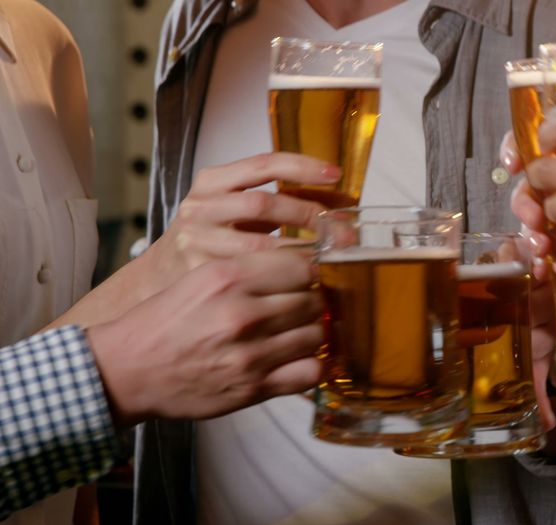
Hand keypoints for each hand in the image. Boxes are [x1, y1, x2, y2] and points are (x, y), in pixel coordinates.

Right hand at [87, 249, 323, 426]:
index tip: (303, 279)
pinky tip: (297, 360)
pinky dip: (311, 365)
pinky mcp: (254, 387)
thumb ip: (251, 271)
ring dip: (312, 334)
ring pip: (316, 334)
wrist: (127, 370)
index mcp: (227, 277)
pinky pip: (310, 372)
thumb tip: (306, 269)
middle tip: (299, 308)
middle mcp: (242, 313)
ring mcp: (251, 353)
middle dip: (312, 302)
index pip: (302, 265)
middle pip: (314, 299)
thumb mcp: (202, 278)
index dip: (308, 272)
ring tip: (295, 333)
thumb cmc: (165, 321)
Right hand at [146, 152, 338, 288]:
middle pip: (264, 203)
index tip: (336, 173)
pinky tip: (306, 282)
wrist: (163, 275)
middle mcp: (201, 206)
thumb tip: (344, 207)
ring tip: (330, 257)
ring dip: (301, 251)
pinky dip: (283, 278)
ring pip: (259, 244)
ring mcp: (197, 240)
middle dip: (309, 214)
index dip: (302, 166)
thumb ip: (282, 202)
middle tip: (343, 231)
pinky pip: (252, 275)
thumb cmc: (213, 239)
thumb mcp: (239, 210)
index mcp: (212, 182)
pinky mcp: (199, 273)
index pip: (263, 164)